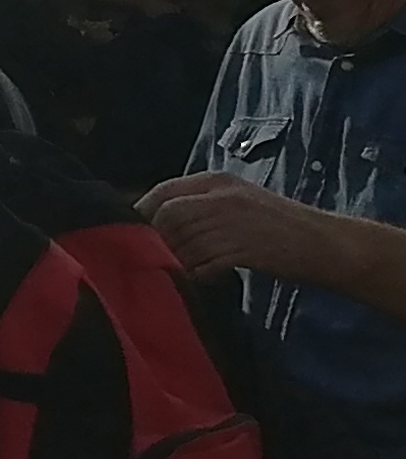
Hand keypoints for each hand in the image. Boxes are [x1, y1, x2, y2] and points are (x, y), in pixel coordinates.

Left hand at [143, 172, 350, 285]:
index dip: (143, 213)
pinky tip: (206, 278)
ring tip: (182, 270)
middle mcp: (222, 196)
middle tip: (154, 258)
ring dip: (178, 260)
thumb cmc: (278, 226)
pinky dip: (200, 274)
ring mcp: (233, 221)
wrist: (324, 243)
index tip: (133, 233)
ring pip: (184, 241)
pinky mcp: (244, 248)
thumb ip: (201, 206)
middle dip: (157, 240)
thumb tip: (156, 224)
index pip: (163, 192)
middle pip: (168, 216)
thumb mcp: (238, 202)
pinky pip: (205, 263)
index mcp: (217, 181)